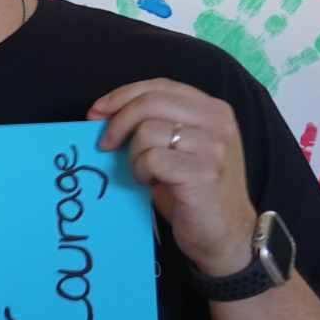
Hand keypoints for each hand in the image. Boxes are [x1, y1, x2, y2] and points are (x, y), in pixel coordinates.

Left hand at [90, 79, 257, 275]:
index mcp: (212, 109)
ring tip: (146, 172)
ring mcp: (213, 146)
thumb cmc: (192, 189)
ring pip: (147, 132)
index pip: (159, 86)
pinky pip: (151, 159)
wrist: (224, 232)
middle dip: (117, 122)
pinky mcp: (202, 171)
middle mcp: (217, 122)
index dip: (122, 95)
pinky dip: (142, 172)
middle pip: (149, 103)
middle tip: (105, 145)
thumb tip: (103, 113)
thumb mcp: (178, 147)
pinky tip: (153, 183)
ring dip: (133, 155)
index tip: (96, 112)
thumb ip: (156, 122)